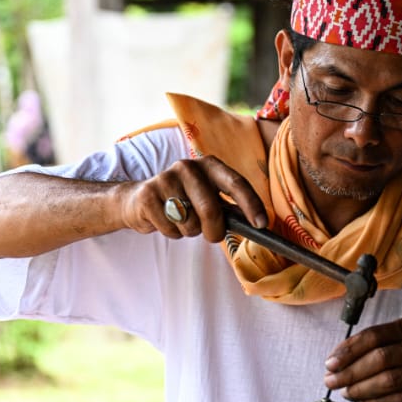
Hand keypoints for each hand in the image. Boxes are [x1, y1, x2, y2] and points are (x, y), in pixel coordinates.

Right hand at [121, 155, 266, 241]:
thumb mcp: (208, 198)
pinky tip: (165, 221)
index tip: (261, 224)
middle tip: (212, 236)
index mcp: (209, 165)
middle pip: (210, 209)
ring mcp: (165, 179)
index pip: (236, 183)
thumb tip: (258, 225)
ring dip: (189, 232)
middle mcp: (188, 167)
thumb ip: (229, 208)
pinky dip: (171, 233)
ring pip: (189, 223)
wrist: (139, 200)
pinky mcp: (148, 195)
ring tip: (181, 221)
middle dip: (214, 231)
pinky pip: (169, 228)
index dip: (251, 204)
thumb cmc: (184, 202)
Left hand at [322, 318, 401, 401]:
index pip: (374, 336)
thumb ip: (362, 351)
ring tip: (346, 393)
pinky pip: (396, 399)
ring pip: (387, 380)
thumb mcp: (387, 349)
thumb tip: (333, 364)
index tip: (330, 363)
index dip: (348, 350)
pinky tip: (362, 401)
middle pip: (380, 358)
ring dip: (360, 389)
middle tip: (332, 382)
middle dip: (350, 372)